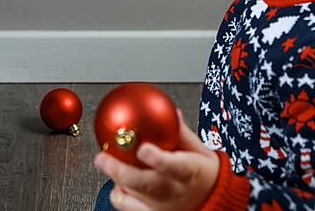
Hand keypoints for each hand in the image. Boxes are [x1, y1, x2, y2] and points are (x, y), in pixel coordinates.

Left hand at [94, 111, 219, 210]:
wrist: (212, 201)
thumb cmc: (203, 173)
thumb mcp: (199, 150)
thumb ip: (181, 132)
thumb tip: (170, 112)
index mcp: (188, 172)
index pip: (174, 166)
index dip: (157, 159)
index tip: (143, 149)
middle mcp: (173, 192)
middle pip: (144, 184)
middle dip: (120, 170)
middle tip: (102, 158)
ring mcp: (161, 207)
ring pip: (133, 197)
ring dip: (116, 180)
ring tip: (105, 163)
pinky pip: (128, 208)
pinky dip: (119, 194)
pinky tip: (117, 182)